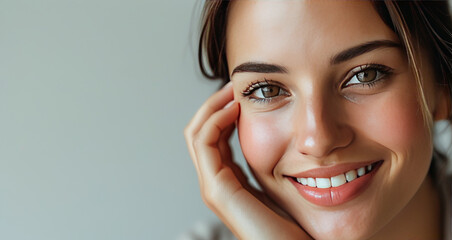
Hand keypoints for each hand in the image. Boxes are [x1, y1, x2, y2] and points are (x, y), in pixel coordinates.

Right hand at [184, 83, 311, 239]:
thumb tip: (284, 134)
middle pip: (199, 131)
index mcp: (229, 179)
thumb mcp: (282, 183)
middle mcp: (216, 181)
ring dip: (212, 106)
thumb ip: (274, 162)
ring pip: (196, 133)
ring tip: (232, 91)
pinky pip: (204, 143)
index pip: (213, 136)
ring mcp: (213, 186)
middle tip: (234, 84)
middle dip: (214, 104)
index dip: (223, 110)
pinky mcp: (217, 190)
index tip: (242, 92)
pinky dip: (214, 120)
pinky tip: (234, 108)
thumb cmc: (295, 224)